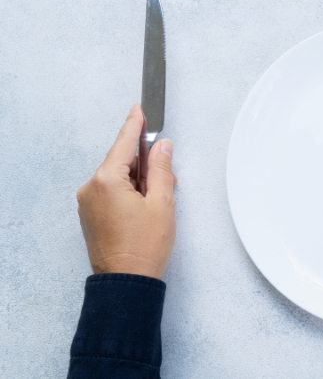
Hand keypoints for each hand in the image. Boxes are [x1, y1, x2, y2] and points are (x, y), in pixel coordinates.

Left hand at [76, 104, 176, 278]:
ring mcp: (87, 202)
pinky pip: (110, 192)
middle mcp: (91, 188)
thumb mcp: (162, 202)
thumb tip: (161, 147)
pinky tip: (145, 206)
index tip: (140, 109)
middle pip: (121, 161)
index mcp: (106, 180)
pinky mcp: (90, 215)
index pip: (124, 143)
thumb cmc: (144, 247)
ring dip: (138, 181)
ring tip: (158, 200)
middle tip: (166, 177)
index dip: (135, 124)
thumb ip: (160, 169)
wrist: (126, 281)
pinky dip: (128, 192)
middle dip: (145, 164)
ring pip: (117, 178)